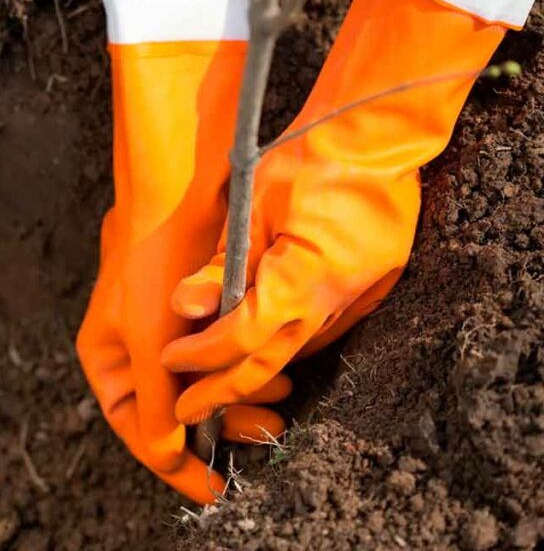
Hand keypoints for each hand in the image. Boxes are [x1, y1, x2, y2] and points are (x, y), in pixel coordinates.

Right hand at [77, 41, 287, 503]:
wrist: (177, 193)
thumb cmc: (152, 268)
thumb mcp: (151, 345)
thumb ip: (157, 405)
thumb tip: (169, 455)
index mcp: (109, 363)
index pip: (138, 432)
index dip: (176, 465)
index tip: (216, 492)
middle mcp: (135, 354)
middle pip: (176, 414)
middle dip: (221, 428)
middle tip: (263, 436)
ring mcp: (168, 334)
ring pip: (206, 388)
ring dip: (241, 400)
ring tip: (281, 404)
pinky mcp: (200, 316)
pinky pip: (225, 361)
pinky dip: (248, 372)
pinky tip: (277, 374)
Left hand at [160, 0, 506, 425]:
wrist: (379, 138)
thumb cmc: (309, 161)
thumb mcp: (251, 208)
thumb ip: (219, 267)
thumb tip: (184, 309)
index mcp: (302, 282)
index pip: (240, 338)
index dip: (201, 356)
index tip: (170, 360)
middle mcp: (332, 302)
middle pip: (268, 364)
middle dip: (223, 391)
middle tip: (188, 412)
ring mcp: (355, 300)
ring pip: (294, 353)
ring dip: (252, 373)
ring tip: (213, 387)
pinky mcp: (366, 293)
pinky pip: (316, 332)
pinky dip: (281, 345)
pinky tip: (257, 350)